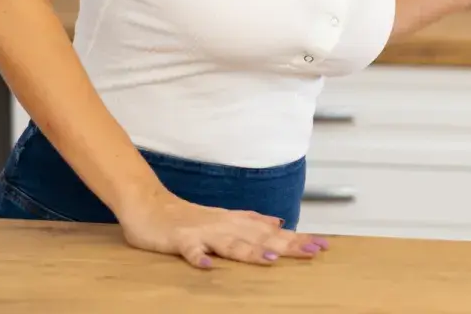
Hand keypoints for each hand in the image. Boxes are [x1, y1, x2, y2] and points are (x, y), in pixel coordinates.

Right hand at [119, 191, 329, 268]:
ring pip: (230, 242)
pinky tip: (208, 266)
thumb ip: (251, 222)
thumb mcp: (224, 218)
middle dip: (287, 244)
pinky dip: (199, 258)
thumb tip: (280, 223)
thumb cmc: (186, 216)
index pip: (272, 232)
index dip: (297, 238)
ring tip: (271, 259)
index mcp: (235, 222)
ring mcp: (202, 232)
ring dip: (250, 251)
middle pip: (260, 237)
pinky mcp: (179, 240)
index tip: (323, 246)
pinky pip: (190, 250)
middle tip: (314, 251)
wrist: (147, 204)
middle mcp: (224, 225)